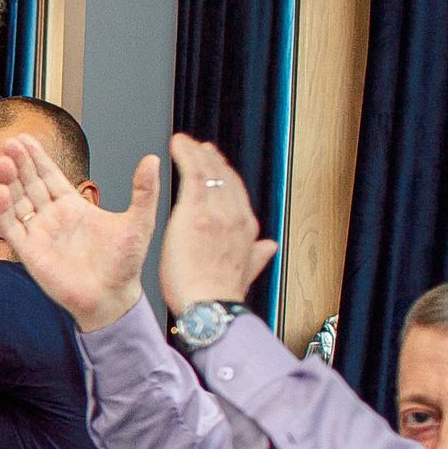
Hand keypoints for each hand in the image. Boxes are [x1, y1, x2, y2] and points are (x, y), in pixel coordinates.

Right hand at [0, 134, 157, 331]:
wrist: (112, 298)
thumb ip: (144, 191)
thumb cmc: (125, 265)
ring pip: (18, 202)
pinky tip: (1, 190)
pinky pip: (12, 227)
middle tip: (10, 143)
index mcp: (74, 207)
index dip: (37, 158)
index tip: (25, 139)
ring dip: (9, 181)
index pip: (50, 176)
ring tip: (3, 161)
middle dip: (20, 163)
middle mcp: (53, 218)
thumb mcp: (140, 222)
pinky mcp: (29, 252)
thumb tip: (152, 159)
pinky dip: (4, 209)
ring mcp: (39, 234)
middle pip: (30, 184)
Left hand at [160, 133, 278, 310]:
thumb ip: (256, 256)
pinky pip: (193, 173)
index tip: (216, 167)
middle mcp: (235, 215)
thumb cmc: (218, 295)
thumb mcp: (245, 272)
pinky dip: (186, 155)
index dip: (226, 177)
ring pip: (209, 172)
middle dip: (212, 160)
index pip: (237, 193)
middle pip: (225, 178)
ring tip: (186, 143)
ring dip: (197, 154)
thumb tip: (269, 247)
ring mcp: (216, 211)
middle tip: (201, 148)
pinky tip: (178, 145)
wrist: (209, 305)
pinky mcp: (196, 211)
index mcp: (246, 229)